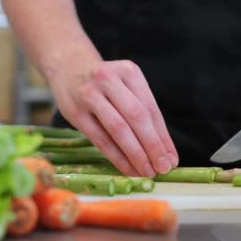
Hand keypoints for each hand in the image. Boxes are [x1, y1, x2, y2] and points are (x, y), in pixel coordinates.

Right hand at [50, 59, 178, 176]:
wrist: (68, 68)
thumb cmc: (106, 83)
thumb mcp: (127, 85)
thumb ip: (143, 111)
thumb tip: (164, 150)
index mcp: (129, 72)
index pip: (150, 109)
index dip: (163, 136)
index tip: (172, 158)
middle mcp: (109, 80)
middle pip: (137, 117)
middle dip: (153, 146)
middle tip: (164, 168)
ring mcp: (90, 95)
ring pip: (118, 129)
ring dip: (136, 154)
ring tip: (147, 172)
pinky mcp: (75, 113)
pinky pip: (100, 139)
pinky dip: (117, 157)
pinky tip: (128, 169)